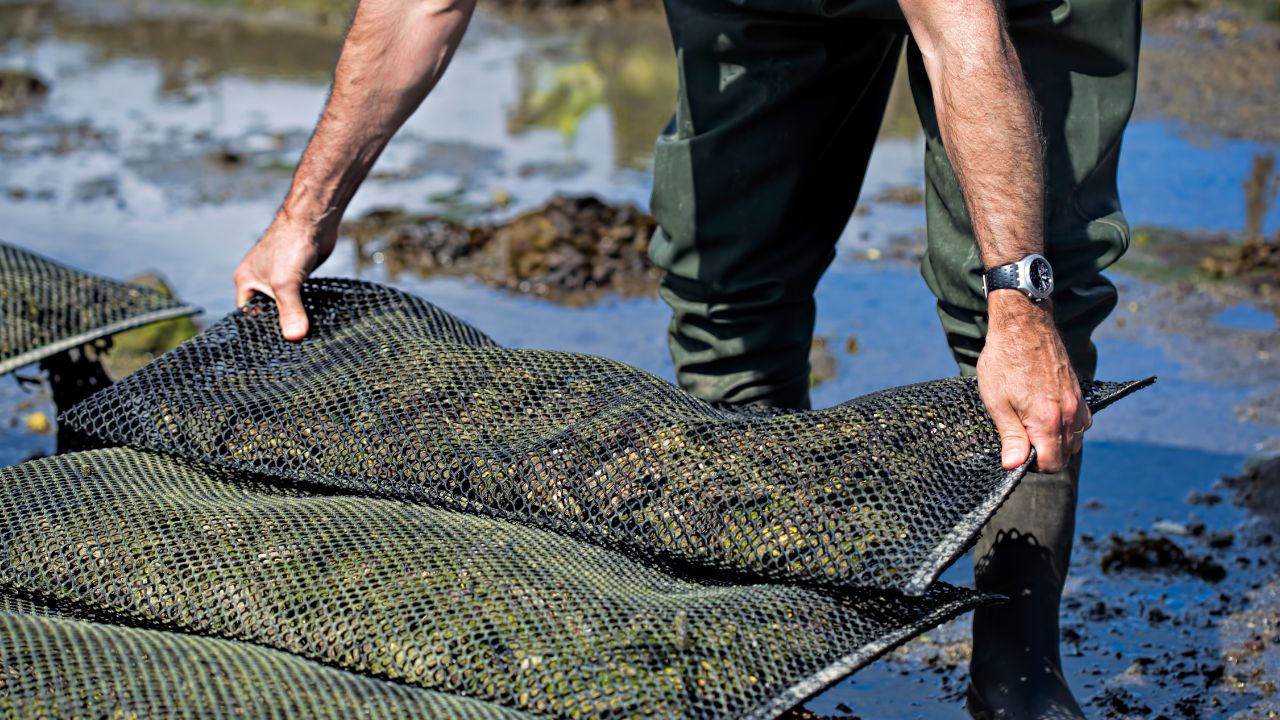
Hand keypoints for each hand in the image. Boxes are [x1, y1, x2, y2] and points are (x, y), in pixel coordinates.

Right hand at [233, 211, 336, 340]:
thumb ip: (290, 311)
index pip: (247, 315)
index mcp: (246, 282)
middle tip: (292, 347)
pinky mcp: (297, 275)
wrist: (313, 220)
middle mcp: (259, 280)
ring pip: (284, 305)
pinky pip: (298, 297)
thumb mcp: (286, 284)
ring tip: (304, 337)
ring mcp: (279, 277)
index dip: (258, 330)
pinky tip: (314, 320)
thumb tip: (295, 337)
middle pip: (266, 312)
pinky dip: (305, 307)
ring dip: (294, 316)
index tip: (274, 348)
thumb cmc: (291, 245)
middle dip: (278, 326)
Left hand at [977, 294, 1090, 472]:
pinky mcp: (1080, 392)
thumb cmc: (1005, 360)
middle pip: (1066, 455)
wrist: (1024, 324)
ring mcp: (1078, 402)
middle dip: (1045, 456)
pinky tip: (1048, 417)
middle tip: (1021, 441)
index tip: (1016, 454)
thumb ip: (1010, 436)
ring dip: (1057, 443)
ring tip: (1032, 428)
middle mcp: (1070, 413)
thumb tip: (1013, 466)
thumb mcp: (997, 401)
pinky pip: (1082, 422)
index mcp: (1048, 420)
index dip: (1032, 466)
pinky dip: (1068, 427)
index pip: (1052, 464)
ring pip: (1076, 440)